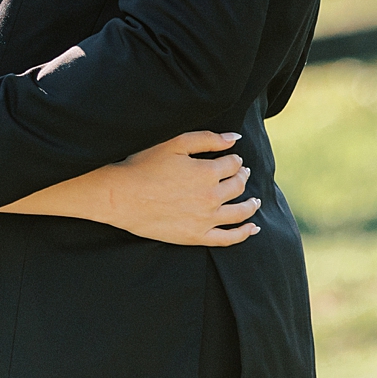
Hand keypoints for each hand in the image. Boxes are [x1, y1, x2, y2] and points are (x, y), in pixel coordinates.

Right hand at [89, 131, 259, 246]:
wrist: (120, 195)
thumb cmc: (143, 165)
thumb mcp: (174, 143)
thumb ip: (207, 139)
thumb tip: (235, 139)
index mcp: (207, 173)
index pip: (233, 164)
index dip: (235, 159)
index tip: (234, 157)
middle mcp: (211, 197)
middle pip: (237, 186)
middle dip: (243, 177)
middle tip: (244, 173)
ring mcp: (205, 220)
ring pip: (239, 213)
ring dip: (251, 205)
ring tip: (255, 200)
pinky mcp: (196, 237)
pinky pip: (228, 238)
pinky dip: (243, 234)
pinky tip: (252, 229)